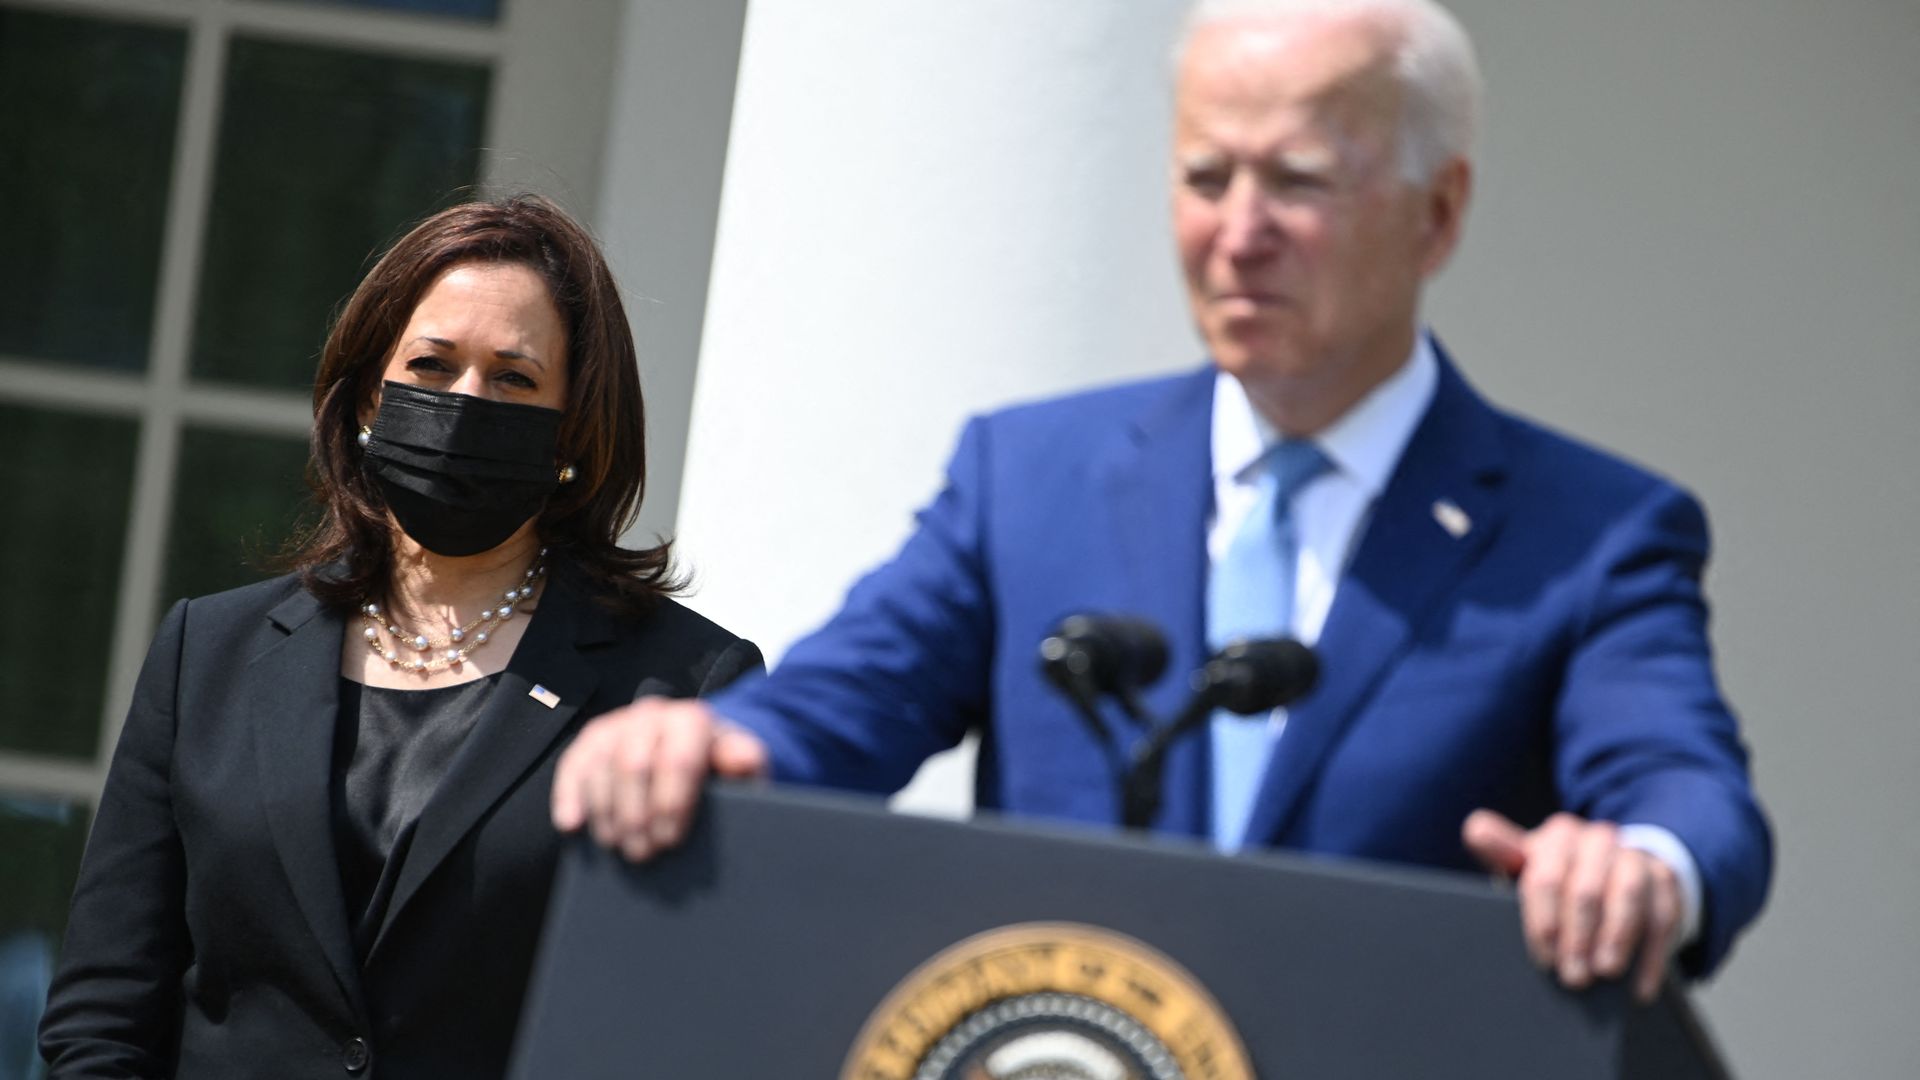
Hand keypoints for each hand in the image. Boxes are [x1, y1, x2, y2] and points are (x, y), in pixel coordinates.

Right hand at [551, 697, 768, 860]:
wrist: (695, 750)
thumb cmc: (719, 767)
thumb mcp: (741, 767)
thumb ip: (745, 762)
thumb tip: (746, 758)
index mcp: (691, 720)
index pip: (677, 759)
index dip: (672, 803)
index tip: (671, 840)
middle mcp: (651, 714)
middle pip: (633, 765)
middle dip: (636, 815)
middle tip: (643, 853)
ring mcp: (619, 724)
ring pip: (601, 768)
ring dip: (606, 814)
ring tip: (619, 847)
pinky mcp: (592, 740)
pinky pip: (573, 766)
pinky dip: (569, 797)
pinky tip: (571, 824)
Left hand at [1462, 809, 1680, 1002]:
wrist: (1612, 868)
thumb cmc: (1557, 877)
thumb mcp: (1527, 865)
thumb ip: (1501, 851)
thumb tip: (1477, 830)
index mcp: (1557, 835)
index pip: (1546, 877)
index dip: (1543, 922)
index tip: (1544, 960)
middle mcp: (1597, 838)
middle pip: (1586, 889)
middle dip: (1578, 937)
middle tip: (1573, 977)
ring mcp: (1634, 855)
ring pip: (1627, 894)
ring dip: (1616, 938)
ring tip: (1605, 973)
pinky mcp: (1665, 878)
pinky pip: (1663, 915)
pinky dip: (1652, 955)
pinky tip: (1639, 987)